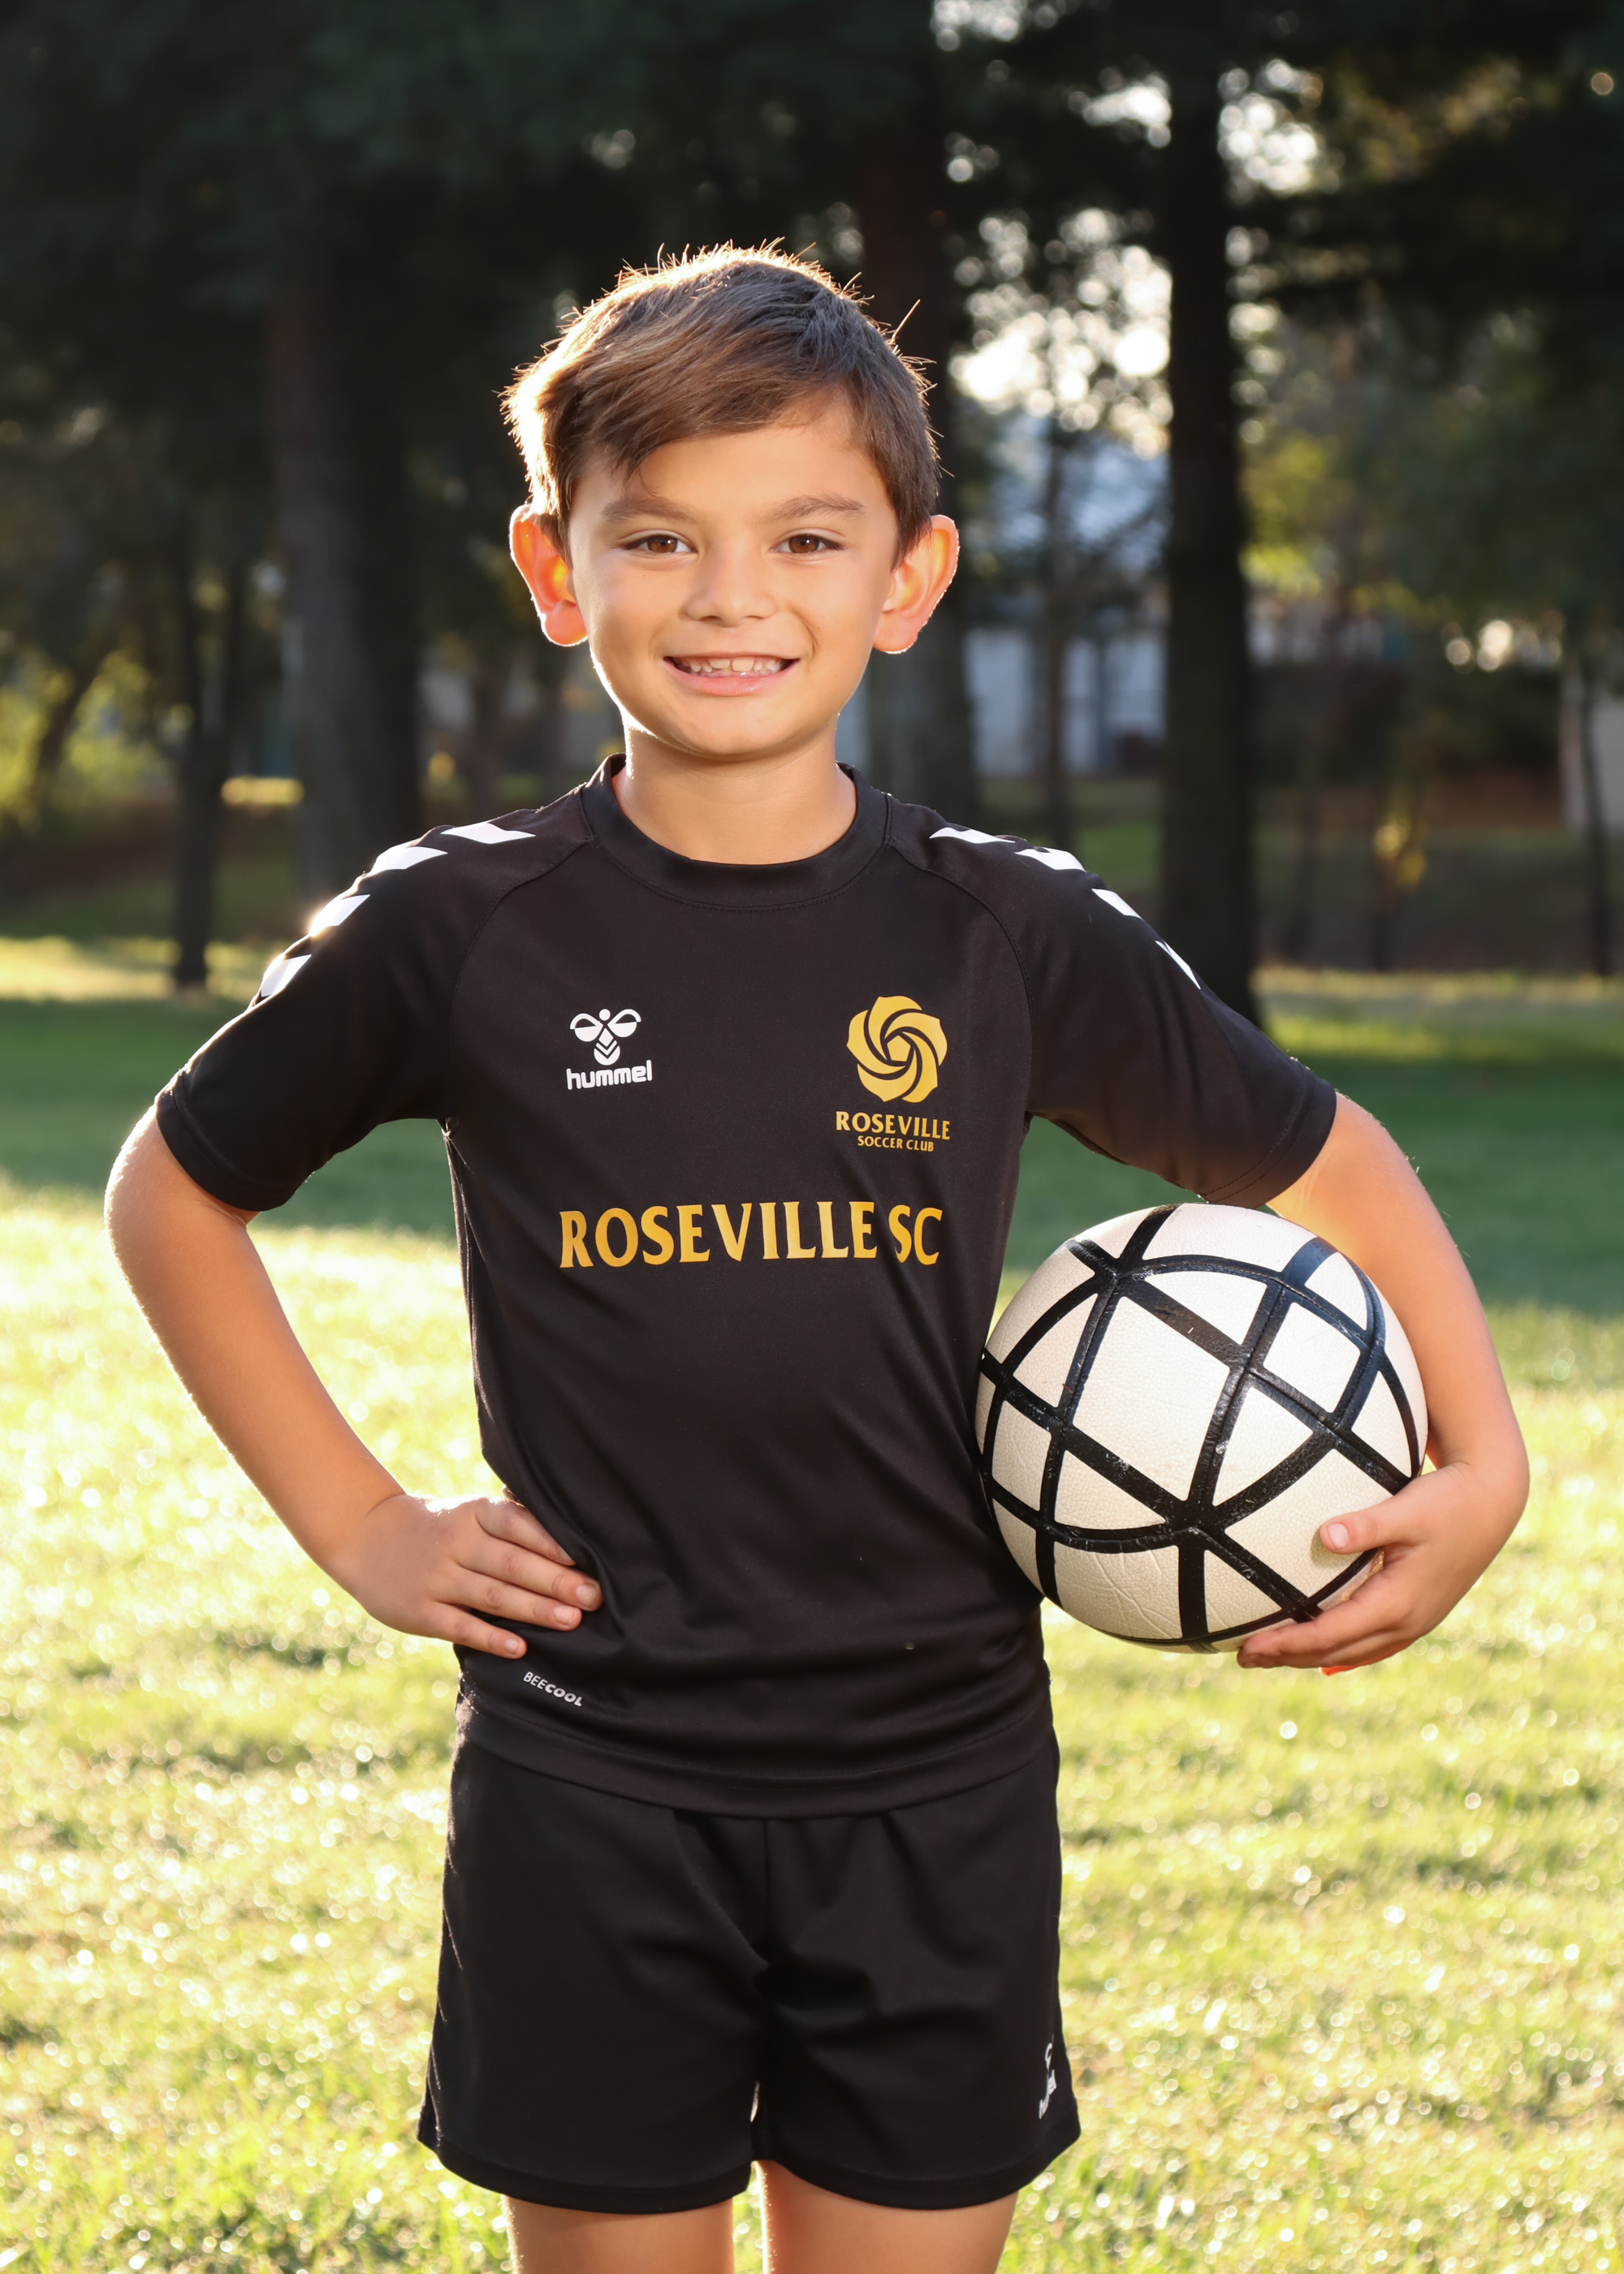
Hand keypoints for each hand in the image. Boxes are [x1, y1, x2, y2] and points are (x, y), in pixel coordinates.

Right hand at [326, 1492, 599, 1659]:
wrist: (365, 1537)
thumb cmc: (438, 1528)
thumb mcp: (468, 1513)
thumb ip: (511, 1523)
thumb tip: (570, 1544)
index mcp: (473, 1514)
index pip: (517, 1523)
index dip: (552, 1541)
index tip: (587, 1558)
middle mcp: (456, 1543)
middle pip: (512, 1563)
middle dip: (556, 1581)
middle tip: (594, 1597)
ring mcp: (436, 1578)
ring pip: (492, 1595)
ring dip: (534, 1609)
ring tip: (571, 1621)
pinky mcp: (419, 1611)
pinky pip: (460, 1625)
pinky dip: (491, 1637)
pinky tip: (520, 1647)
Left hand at [1235, 1451, 1525, 1672]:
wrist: (1493, 1503)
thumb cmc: (1447, 1501)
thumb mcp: (1407, 1508)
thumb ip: (1367, 1524)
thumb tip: (1324, 1533)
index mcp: (1397, 1603)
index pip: (1328, 1635)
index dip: (1286, 1645)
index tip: (1246, 1648)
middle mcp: (1406, 1622)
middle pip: (1334, 1653)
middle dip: (1287, 1658)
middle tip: (1241, 1657)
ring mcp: (1415, 1622)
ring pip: (1351, 1653)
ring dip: (1309, 1656)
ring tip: (1270, 1656)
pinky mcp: (1419, 1613)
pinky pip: (1371, 1644)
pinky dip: (1340, 1651)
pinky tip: (1322, 1656)